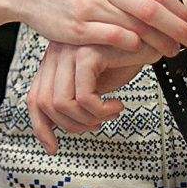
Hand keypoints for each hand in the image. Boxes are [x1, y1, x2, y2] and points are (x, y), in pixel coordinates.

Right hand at [11, 0, 186, 55]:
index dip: (179, 10)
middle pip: (153, 9)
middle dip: (178, 28)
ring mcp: (91, 7)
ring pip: (136, 25)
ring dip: (158, 42)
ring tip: (170, 52)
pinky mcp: (77, 27)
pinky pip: (112, 37)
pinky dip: (131, 46)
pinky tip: (140, 53)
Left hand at [26, 41, 155, 153]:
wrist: (151, 40)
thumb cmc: (124, 60)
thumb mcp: (93, 84)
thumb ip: (72, 100)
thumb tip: (53, 133)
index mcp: (54, 59)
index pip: (35, 98)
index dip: (41, 127)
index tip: (53, 147)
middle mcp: (56, 52)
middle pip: (46, 104)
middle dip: (72, 126)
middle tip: (96, 125)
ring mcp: (69, 50)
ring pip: (63, 104)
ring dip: (90, 119)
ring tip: (109, 114)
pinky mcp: (87, 53)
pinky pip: (85, 98)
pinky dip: (102, 111)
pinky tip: (118, 105)